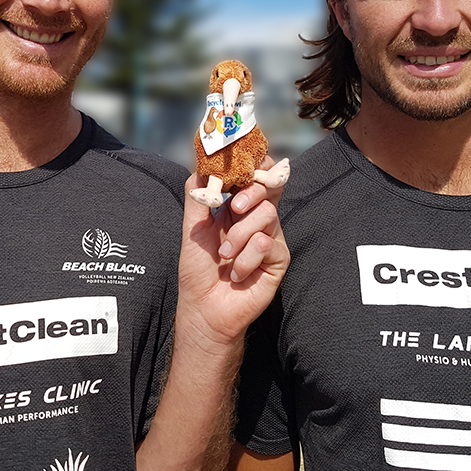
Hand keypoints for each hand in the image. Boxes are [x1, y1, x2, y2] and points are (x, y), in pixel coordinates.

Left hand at [176, 158, 289, 348]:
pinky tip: (237, 274)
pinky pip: (266, 244)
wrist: (205, 308)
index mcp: (237, 209)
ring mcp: (270, 238)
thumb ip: (197, 198)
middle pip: (268, 188)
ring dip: (239, 236)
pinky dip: (246, 259)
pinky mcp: (279, 259)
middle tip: (235, 208)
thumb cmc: (198, 271)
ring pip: (267, 215)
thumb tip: (202, 167)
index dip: (256, 166)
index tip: (248, 161)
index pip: (254, 178)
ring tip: (225, 257)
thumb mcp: (192, 230)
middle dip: (250, 193)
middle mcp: (256, 220)